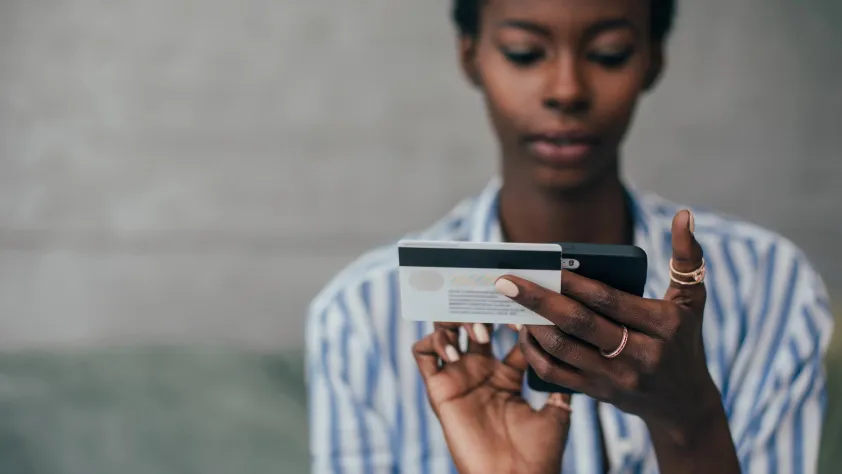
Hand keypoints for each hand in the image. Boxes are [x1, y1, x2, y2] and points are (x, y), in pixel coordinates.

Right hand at [413, 322, 571, 473]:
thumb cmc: (538, 455)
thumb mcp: (558, 412)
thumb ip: (559, 380)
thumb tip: (570, 352)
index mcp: (506, 376)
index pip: (505, 331)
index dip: (514, 316)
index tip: (526, 311)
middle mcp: (479, 373)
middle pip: (471, 323)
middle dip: (481, 309)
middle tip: (495, 307)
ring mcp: (457, 379)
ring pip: (444, 330)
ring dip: (458, 321)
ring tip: (481, 334)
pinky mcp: (438, 390)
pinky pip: (421, 353)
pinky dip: (433, 342)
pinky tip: (456, 352)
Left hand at [496, 210, 722, 442]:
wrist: (684, 405)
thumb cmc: (684, 341)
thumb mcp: (692, 301)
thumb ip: (687, 258)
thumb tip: (682, 215)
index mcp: (662, 326)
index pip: (608, 299)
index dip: (573, 282)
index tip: (544, 265)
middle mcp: (640, 355)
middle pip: (578, 323)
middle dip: (538, 299)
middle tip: (506, 280)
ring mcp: (616, 378)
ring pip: (562, 349)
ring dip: (531, 324)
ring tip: (512, 302)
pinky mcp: (598, 394)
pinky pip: (555, 374)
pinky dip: (533, 353)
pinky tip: (523, 332)